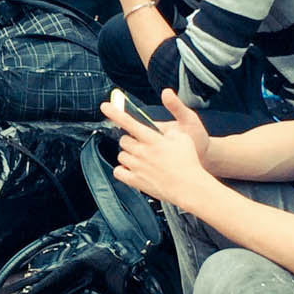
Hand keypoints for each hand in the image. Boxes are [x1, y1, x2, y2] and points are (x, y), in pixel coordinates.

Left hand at [101, 91, 212, 208]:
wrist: (188, 187)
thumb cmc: (188, 163)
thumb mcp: (183, 138)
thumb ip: (169, 132)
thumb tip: (162, 132)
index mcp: (152, 139)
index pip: (129, 122)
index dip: (115, 112)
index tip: (105, 106)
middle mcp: (141, 152)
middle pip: (124, 140)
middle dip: (131, 140)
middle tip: (142, 145)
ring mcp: (136, 167)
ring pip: (121, 155)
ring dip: (128, 155)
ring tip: (142, 159)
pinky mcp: (135, 181)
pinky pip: (118, 172)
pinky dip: (123, 170)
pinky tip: (133, 169)